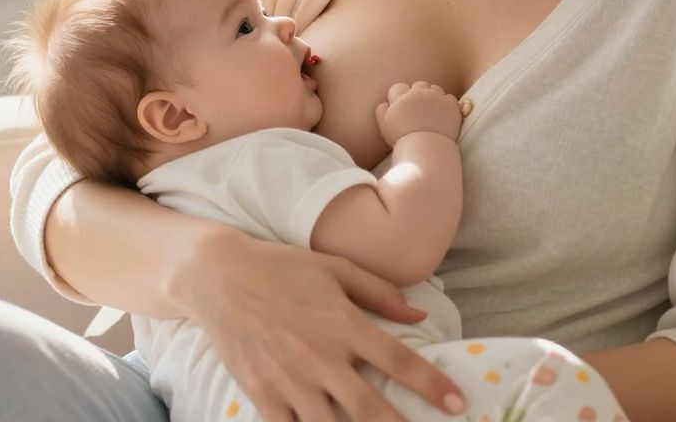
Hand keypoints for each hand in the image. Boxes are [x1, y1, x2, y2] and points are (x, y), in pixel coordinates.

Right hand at [176, 229, 466, 421]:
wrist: (217, 275)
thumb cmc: (282, 268)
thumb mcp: (335, 268)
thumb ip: (380, 292)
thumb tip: (419, 316)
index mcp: (342, 322)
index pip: (399, 360)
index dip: (432, 385)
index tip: (458, 404)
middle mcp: (319, 356)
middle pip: (371, 409)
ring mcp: (288, 379)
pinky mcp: (261, 395)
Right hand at [375, 82, 461, 144]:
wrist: (427, 150)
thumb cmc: (404, 141)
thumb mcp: (386, 127)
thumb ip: (382, 112)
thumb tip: (385, 103)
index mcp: (401, 97)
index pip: (399, 88)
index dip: (400, 98)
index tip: (404, 109)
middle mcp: (418, 93)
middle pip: (418, 85)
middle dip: (418, 95)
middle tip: (419, 111)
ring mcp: (436, 98)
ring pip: (434, 89)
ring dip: (433, 98)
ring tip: (432, 114)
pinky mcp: (450, 105)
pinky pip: (449, 98)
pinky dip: (447, 106)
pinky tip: (443, 117)